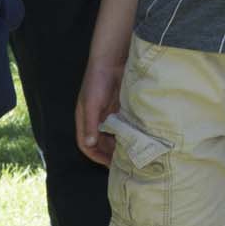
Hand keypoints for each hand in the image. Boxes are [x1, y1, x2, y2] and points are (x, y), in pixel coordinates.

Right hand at [76, 51, 125, 165]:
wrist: (112, 59)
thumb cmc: (97, 80)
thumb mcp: (92, 103)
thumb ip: (91, 124)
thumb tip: (90, 144)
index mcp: (85, 119)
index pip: (86, 144)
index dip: (96, 156)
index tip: (108, 166)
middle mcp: (96, 118)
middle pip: (102, 142)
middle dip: (111, 153)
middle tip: (125, 162)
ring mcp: (109, 113)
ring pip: (114, 134)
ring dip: (121, 143)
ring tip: (134, 153)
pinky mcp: (121, 107)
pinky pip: (124, 124)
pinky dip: (129, 132)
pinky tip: (139, 138)